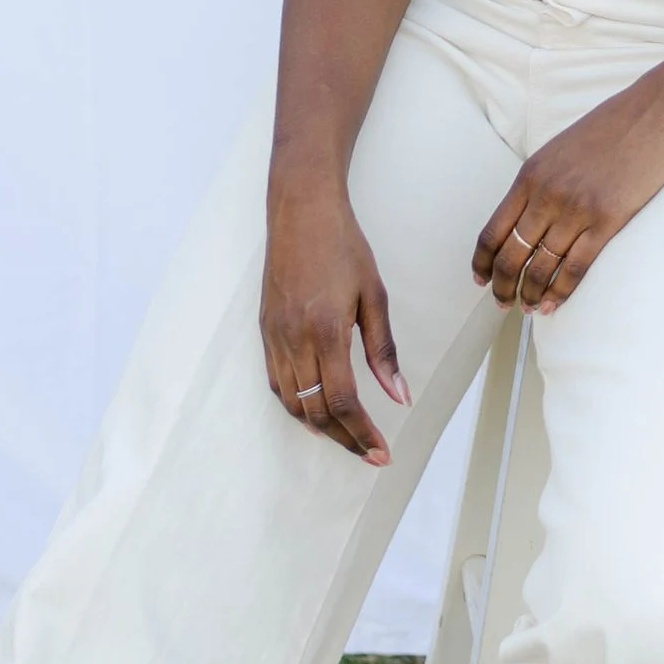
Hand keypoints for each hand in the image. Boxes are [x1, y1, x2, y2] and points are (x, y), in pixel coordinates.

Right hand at [260, 175, 409, 461]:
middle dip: (344, 439)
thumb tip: (399, 394)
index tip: (381, 452)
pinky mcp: (265, 330)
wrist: (300, 210)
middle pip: (316, 410)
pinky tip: (315, 410)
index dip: (362, 432)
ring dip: (319, 427)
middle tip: (369, 453)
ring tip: (347, 438)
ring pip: (291, 402)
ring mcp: (275, 336)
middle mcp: (294, 339)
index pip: (343, 400)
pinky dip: (296, 405)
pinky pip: (276, 383)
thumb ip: (383, 349)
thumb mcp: (375, 294)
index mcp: (326, 330)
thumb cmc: (342, 246)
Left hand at [472, 76, 663, 317]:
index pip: (493, 230)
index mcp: (531, 175)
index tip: (480, 278)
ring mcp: (576, 210)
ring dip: (529, 294)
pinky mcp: (607, 221)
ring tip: (528, 307)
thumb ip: (540, 183)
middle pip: (510, 255)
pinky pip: (574, 268)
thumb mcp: (561, 149)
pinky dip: (559, 292)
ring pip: (540, 268)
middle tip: (503, 302)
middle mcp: (547, 194)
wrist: (657, 113)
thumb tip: (527, 218)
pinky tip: (552, 304)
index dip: (482, 262)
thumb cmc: (613, 127)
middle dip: (502, 286)